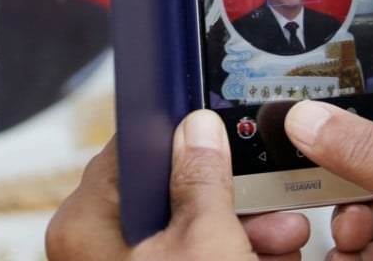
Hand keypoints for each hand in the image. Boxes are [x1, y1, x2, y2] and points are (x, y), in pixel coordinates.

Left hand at [46, 110, 309, 259]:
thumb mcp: (205, 243)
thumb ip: (203, 178)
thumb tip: (198, 130)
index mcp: (87, 226)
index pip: (126, 150)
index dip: (175, 133)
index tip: (212, 125)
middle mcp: (96, 252)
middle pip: (162, 195)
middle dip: (226, 196)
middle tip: (264, 192)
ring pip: (182, 235)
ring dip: (239, 231)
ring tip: (285, 236)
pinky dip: (229, 260)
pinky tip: (273, 260)